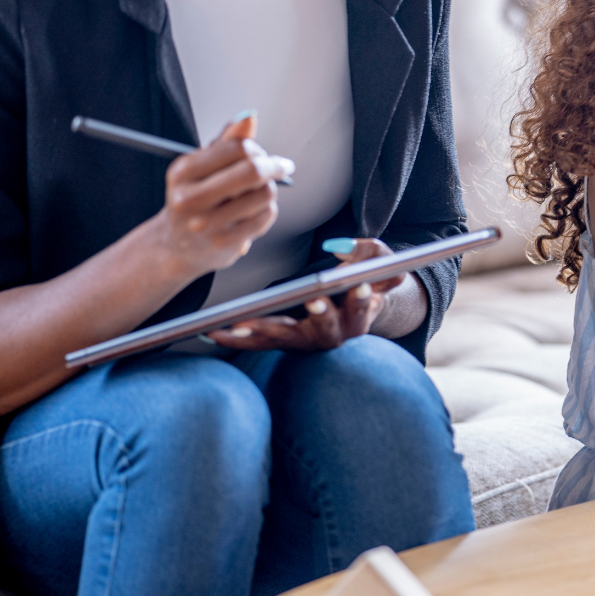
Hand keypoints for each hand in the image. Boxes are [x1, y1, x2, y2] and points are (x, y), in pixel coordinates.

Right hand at [151, 113, 289, 278]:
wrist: (178, 245)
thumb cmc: (195, 200)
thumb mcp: (201, 168)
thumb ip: (226, 142)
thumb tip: (249, 117)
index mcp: (183, 172)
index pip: (236, 147)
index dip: (257, 149)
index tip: (263, 154)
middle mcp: (190, 198)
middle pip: (253, 171)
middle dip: (275, 165)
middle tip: (282, 166)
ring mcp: (207, 224)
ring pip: (265, 193)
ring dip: (269, 190)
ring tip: (257, 194)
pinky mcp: (224, 243)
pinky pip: (266, 216)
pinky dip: (267, 211)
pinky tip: (253, 213)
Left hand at [208, 238, 400, 351]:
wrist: (358, 305)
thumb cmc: (368, 279)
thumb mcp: (380, 261)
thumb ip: (369, 253)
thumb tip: (340, 251)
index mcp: (359, 317)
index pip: (362, 309)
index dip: (362, 300)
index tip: (359, 287)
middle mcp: (334, 335)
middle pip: (322, 330)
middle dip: (311, 316)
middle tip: (307, 302)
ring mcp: (307, 342)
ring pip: (284, 340)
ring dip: (260, 334)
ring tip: (234, 326)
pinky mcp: (286, 342)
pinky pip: (260, 344)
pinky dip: (238, 340)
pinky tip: (214, 333)